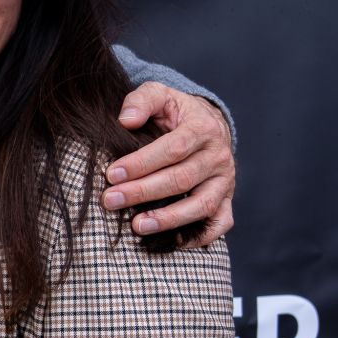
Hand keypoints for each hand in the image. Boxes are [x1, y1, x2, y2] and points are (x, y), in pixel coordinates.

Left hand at [104, 84, 235, 246]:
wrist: (207, 124)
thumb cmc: (175, 112)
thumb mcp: (159, 95)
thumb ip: (141, 100)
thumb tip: (125, 120)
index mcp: (202, 128)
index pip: (172, 148)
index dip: (141, 163)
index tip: (111, 175)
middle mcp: (218, 156)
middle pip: (181, 179)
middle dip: (143, 192)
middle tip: (110, 200)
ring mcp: (225, 181)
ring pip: (201, 205)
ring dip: (169, 219)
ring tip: (137, 227)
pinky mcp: (227, 199)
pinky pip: (220, 223)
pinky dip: (200, 236)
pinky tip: (173, 242)